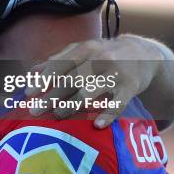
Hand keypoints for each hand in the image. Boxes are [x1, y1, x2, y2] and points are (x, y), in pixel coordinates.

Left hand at [25, 35, 165, 128]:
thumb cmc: (103, 54)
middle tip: (35, 110)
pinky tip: (96, 125)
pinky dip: (108, 115)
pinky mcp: (131, 87)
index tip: (29, 93)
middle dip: (51, 97)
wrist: (143, 54)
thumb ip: (58, 60)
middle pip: (71, 80)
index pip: (60, 65)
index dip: (43, 79)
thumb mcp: (82, 50)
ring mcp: (116, 73)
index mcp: (86, 49)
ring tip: (57, 116)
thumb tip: (32, 72)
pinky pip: (118, 103)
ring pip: (90, 92)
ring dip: (71, 106)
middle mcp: (100, 59)